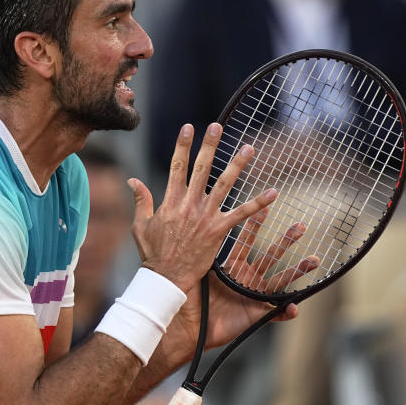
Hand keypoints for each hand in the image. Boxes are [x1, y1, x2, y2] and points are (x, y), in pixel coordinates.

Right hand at [128, 123, 277, 293]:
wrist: (166, 278)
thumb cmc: (153, 254)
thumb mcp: (141, 225)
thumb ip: (141, 200)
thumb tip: (132, 180)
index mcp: (170, 201)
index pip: (177, 166)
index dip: (182, 145)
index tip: (188, 127)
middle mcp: (189, 204)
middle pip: (201, 168)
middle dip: (209, 145)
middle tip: (217, 126)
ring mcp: (205, 216)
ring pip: (224, 185)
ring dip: (237, 165)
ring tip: (249, 147)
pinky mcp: (219, 231)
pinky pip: (241, 214)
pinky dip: (258, 204)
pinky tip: (273, 193)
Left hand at [168, 211, 319, 353]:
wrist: (188, 327)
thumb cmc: (188, 299)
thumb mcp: (197, 273)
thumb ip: (200, 254)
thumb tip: (195, 229)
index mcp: (232, 267)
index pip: (246, 241)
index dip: (256, 225)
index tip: (265, 207)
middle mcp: (246, 279)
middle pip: (270, 255)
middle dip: (286, 241)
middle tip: (301, 226)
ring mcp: (253, 296)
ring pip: (280, 280)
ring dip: (298, 270)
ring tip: (314, 260)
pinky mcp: (256, 315)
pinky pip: (276, 314)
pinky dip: (286, 312)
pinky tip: (295, 308)